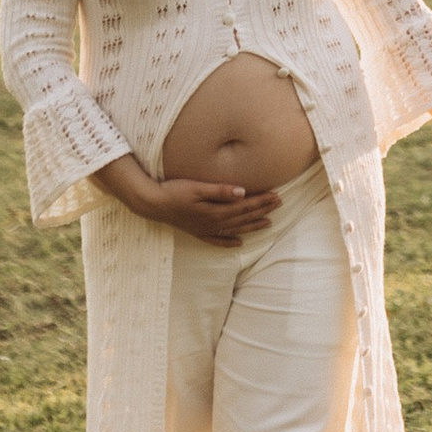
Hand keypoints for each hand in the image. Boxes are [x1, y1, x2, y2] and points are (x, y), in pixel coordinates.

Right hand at [102, 164, 282, 243]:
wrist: (152, 204)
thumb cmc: (174, 191)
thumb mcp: (197, 187)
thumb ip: (220, 190)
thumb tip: (242, 192)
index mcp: (215, 211)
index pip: (245, 206)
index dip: (262, 201)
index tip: (276, 195)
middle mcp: (213, 223)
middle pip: (243, 217)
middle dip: (262, 210)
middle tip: (279, 204)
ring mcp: (205, 229)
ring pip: (235, 229)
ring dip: (252, 225)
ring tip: (268, 223)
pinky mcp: (198, 232)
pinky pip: (217, 240)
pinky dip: (229, 242)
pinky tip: (239, 243)